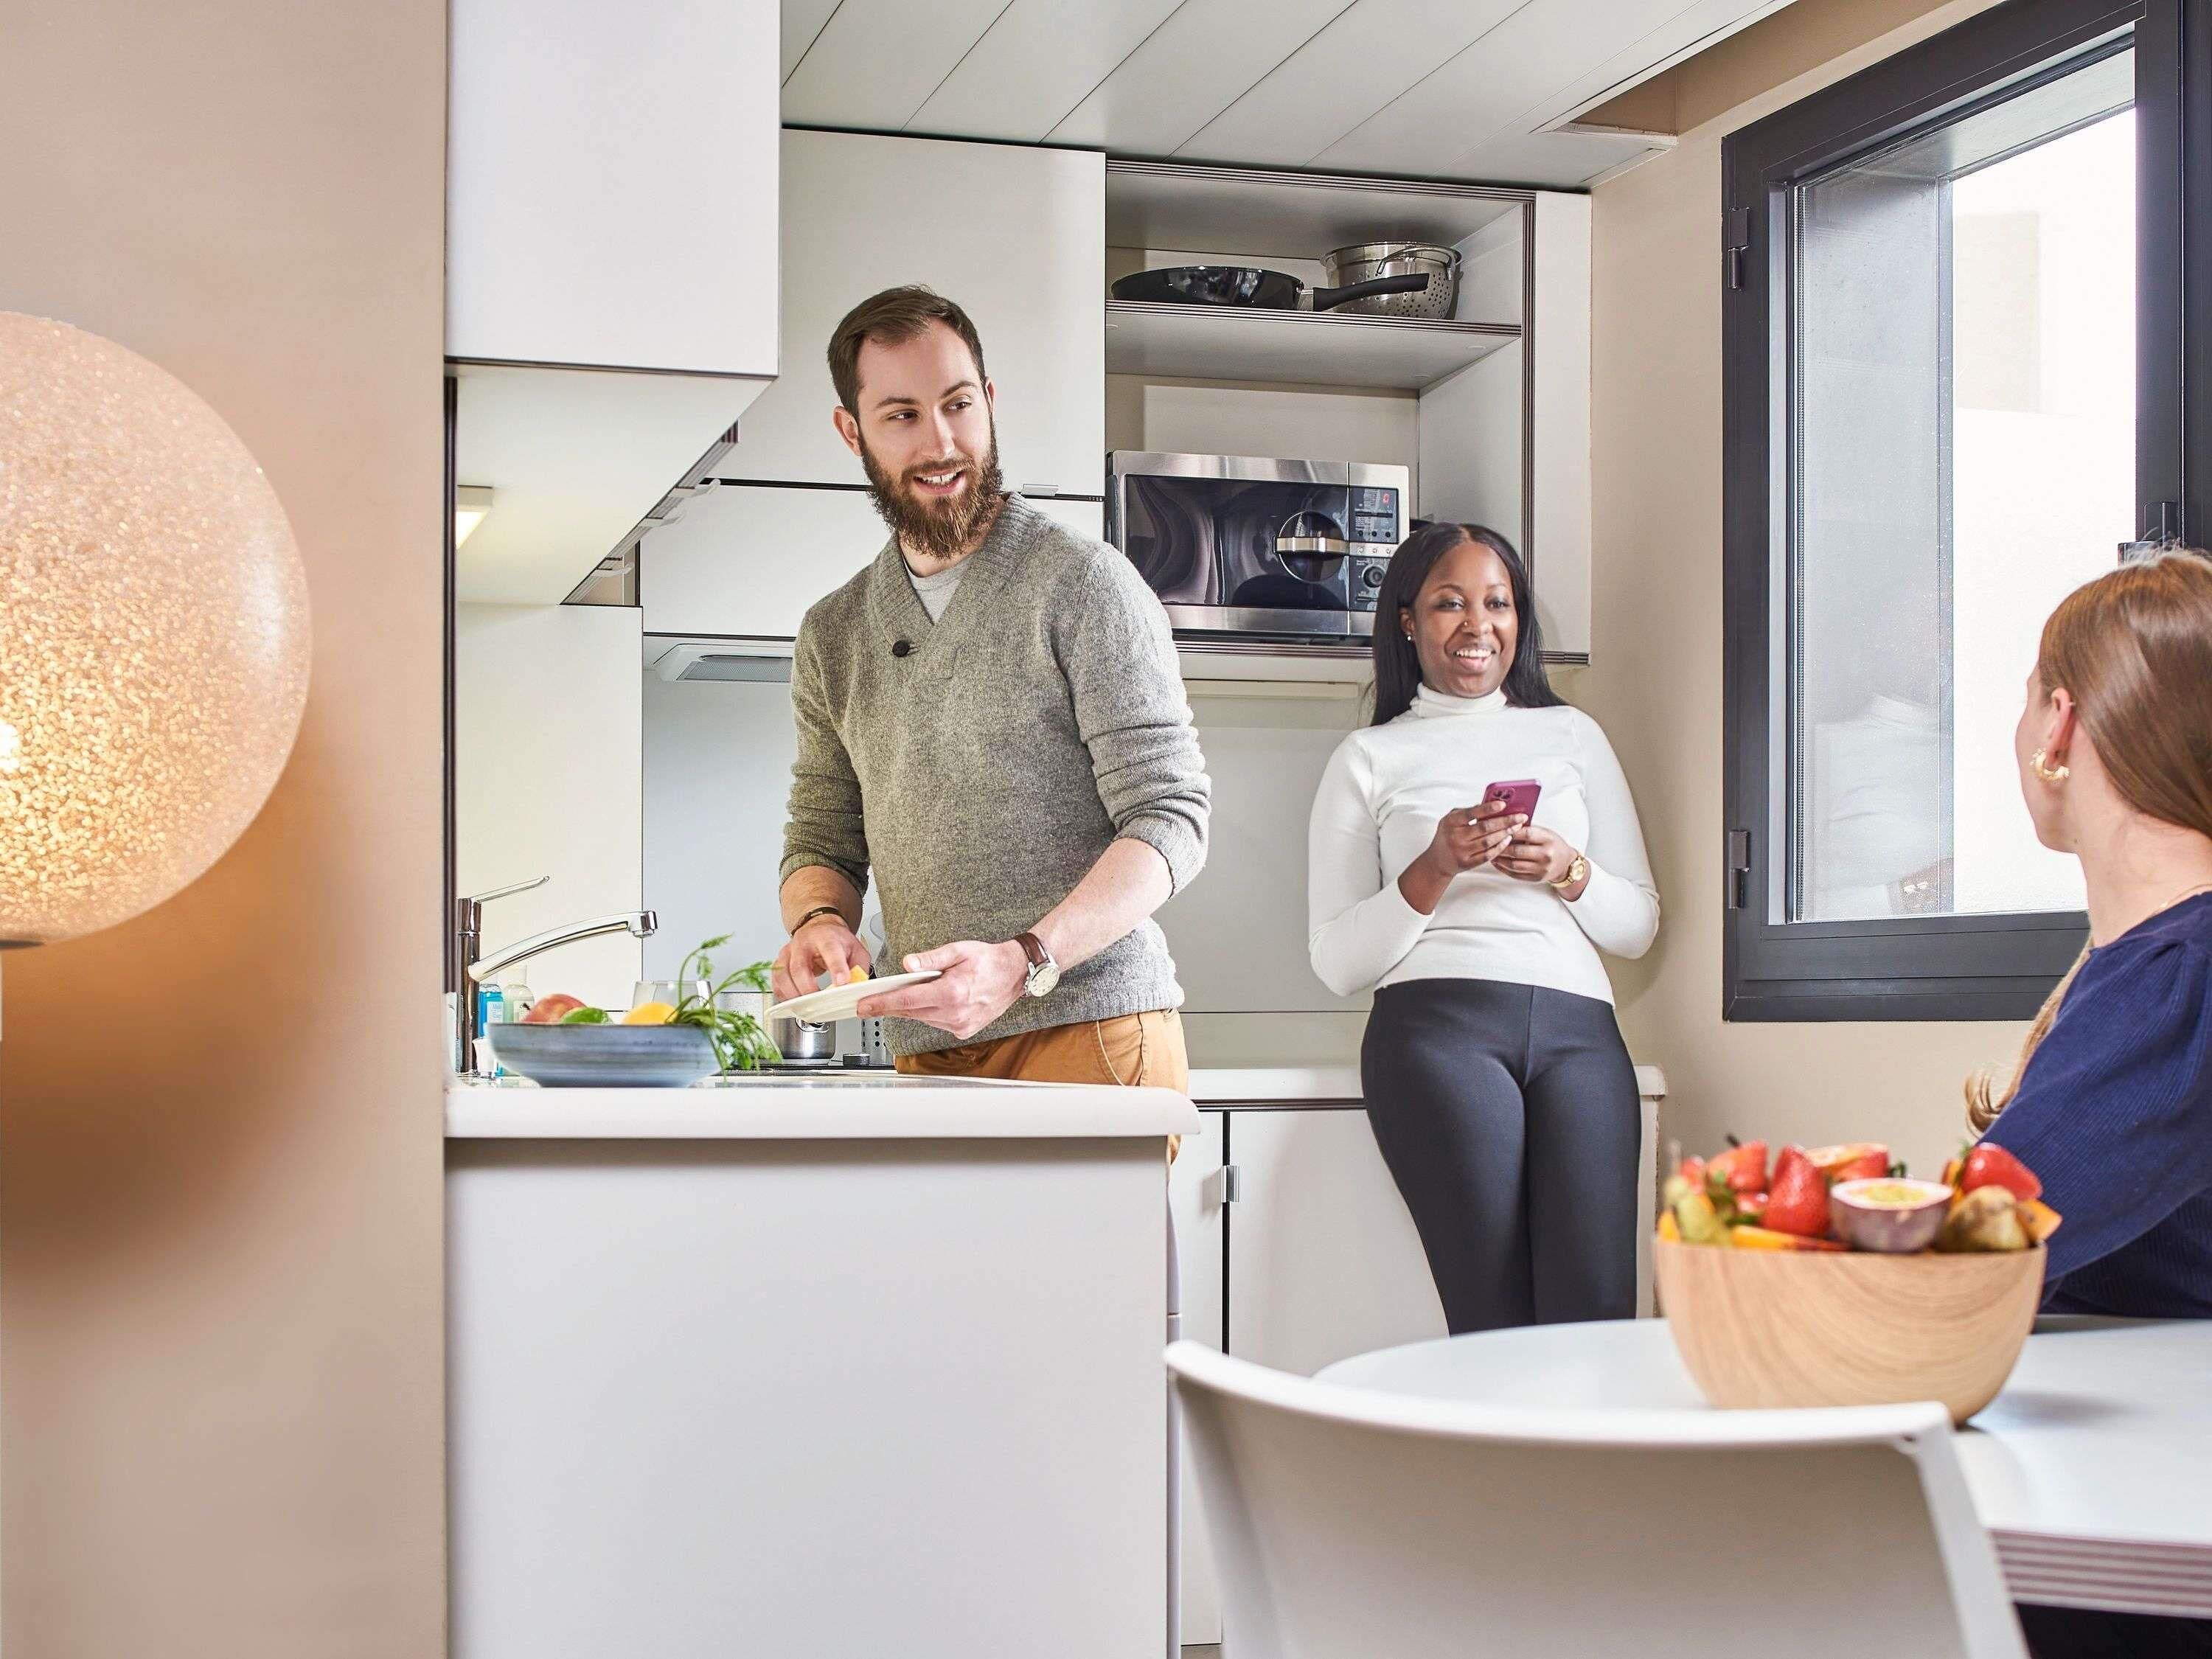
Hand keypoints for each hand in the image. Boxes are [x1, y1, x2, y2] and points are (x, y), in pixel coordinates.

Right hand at [772, 915, 866, 1001]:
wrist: (819, 929)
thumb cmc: (836, 941)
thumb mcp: (856, 950)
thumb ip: (859, 969)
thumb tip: (855, 989)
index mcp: (825, 938)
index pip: (830, 950)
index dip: (836, 968)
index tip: (841, 983)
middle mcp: (803, 943)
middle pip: (799, 966)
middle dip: (808, 987)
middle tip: (818, 1001)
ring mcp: (789, 953)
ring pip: (783, 974)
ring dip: (793, 993)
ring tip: (805, 1006)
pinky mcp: (780, 963)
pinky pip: (776, 981)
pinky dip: (783, 994)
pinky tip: (793, 1000)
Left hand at [856, 938, 1027, 1040]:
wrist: (1015, 974)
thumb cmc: (988, 960)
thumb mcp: (958, 950)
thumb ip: (931, 959)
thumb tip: (907, 964)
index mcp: (952, 992)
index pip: (906, 1000)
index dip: (881, 1004)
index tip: (863, 1007)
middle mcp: (955, 1013)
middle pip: (909, 1012)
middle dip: (887, 1007)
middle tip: (867, 1005)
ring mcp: (960, 1025)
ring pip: (922, 1018)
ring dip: (910, 1008)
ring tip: (904, 995)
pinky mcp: (963, 1031)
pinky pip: (935, 1023)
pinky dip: (927, 1013)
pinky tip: (930, 1001)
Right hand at [1421, 799, 1514, 878]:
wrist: (1437, 861)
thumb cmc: (1448, 835)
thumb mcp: (1451, 819)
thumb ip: (1467, 811)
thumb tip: (1489, 803)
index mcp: (1450, 822)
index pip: (1471, 813)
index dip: (1488, 809)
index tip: (1503, 804)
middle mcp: (1455, 837)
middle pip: (1484, 828)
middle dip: (1505, 821)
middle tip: (1520, 817)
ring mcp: (1461, 851)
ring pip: (1488, 841)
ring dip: (1505, 833)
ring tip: (1517, 827)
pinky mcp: (1467, 863)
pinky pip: (1487, 855)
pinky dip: (1499, 847)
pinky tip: (1508, 840)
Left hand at [1494, 821, 1577, 887]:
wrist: (1565, 864)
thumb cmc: (1553, 845)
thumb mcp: (1546, 833)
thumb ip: (1529, 829)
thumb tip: (1506, 824)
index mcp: (1548, 839)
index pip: (1526, 834)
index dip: (1510, 831)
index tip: (1498, 828)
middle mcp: (1546, 855)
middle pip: (1517, 851)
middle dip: (1500, 846)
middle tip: (1489, 842)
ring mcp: (1541, 868)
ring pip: (1514, 864)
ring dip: (1499, 859)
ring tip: (1490, 852)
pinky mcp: (1536, 878)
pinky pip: (1515, 874)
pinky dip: (1503, 868)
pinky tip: (1497, 862)